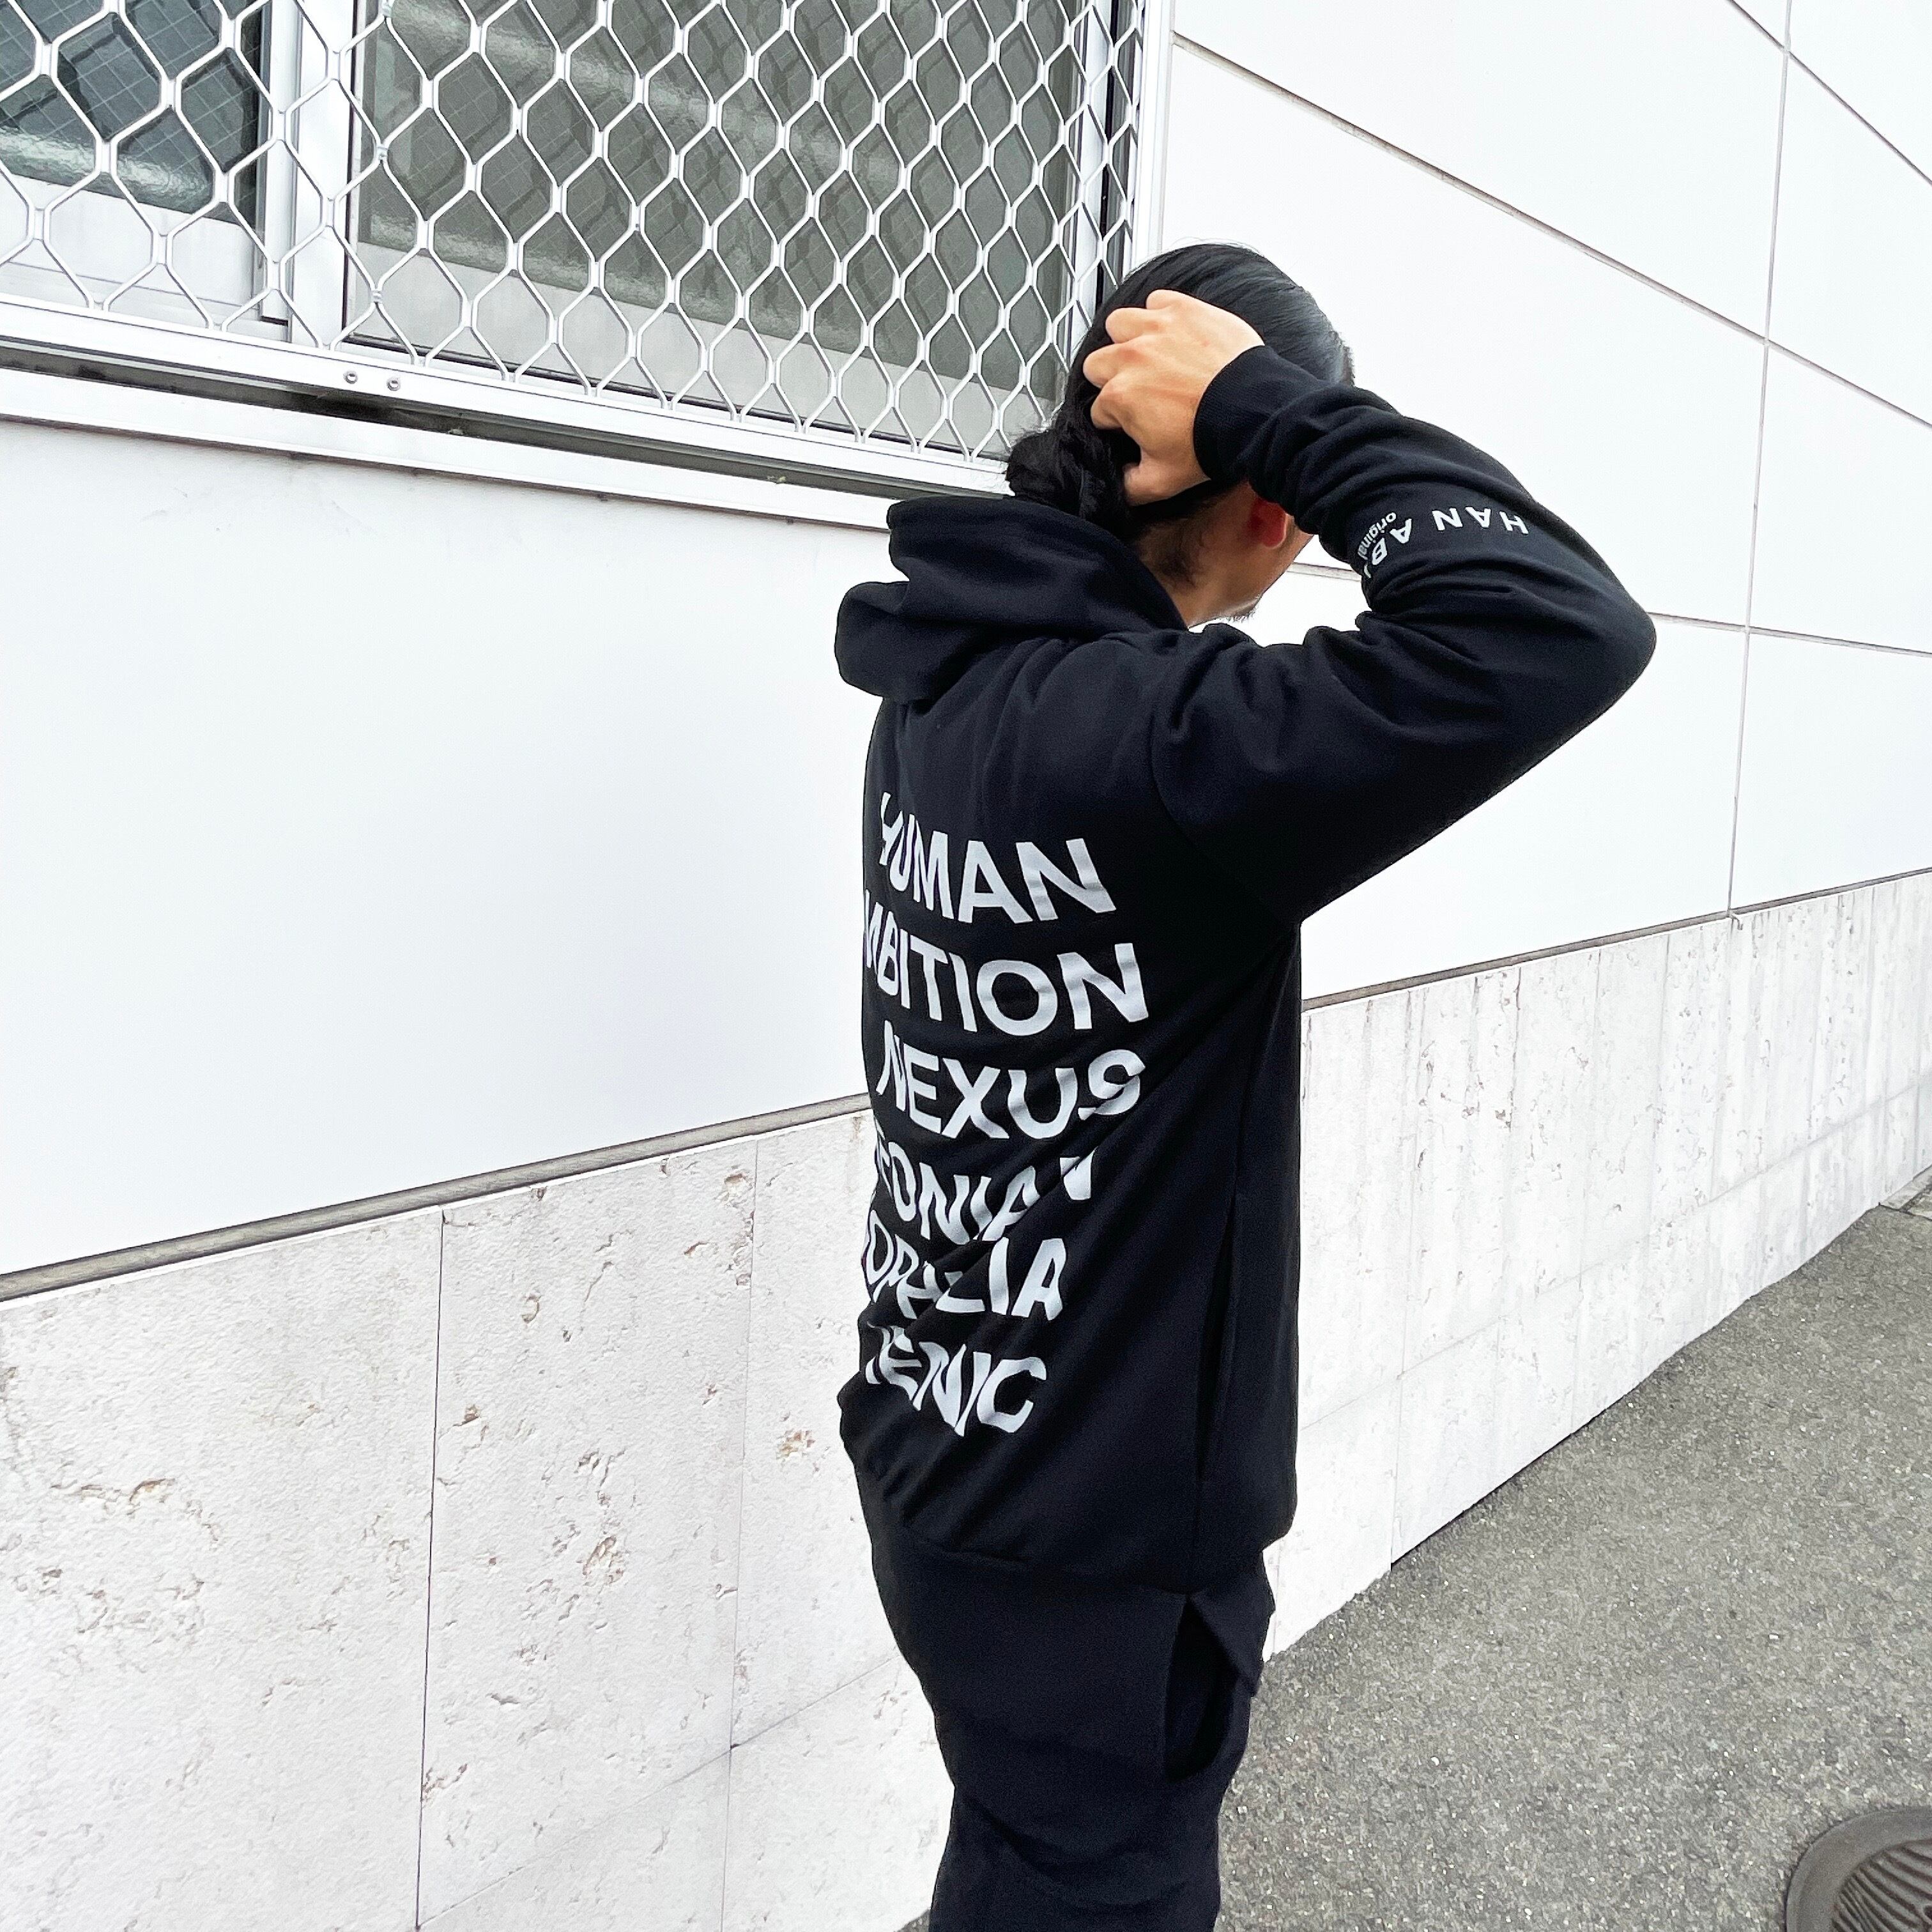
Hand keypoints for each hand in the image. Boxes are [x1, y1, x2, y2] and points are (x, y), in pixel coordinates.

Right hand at [1084, 290, 1262, 504]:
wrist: (1254, 412)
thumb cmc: (1211, 440)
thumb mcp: (1162, 480)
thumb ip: (1130, 486)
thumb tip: (1119, 483)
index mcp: (1121, 396)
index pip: (1099, 410)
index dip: (1115, 420)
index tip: (1133, 423)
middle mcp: (1132, 357)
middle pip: (1098, 363)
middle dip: (1111, 378)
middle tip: (1137, 390)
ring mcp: (1157, 328)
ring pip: (1119, 324)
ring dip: (1126, 339)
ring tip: (1147, 355)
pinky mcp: (1184, 310)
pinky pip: (1156, 300)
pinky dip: (1158, 314)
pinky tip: (1171, 333)